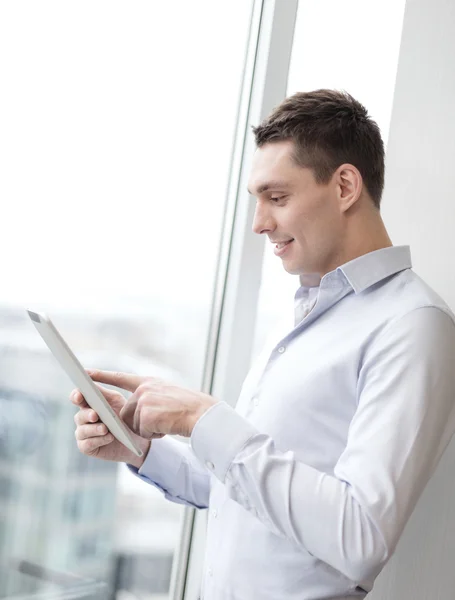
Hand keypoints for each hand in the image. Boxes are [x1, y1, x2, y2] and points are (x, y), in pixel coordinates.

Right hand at [70, 383, 161, 468]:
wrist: (135, 438)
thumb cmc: (124, 416)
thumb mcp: (115, 400)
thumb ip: (102, 392)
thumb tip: (89, 377)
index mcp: (89, 404)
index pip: (77, 398)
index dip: (76, 396)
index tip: (79, 396)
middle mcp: (83, 419)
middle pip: (79, 415)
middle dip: (87, 415)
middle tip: (95, 415)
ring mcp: (84, 434)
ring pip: (82, 430)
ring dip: (94, 429)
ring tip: (105, 428)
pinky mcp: (87, 447)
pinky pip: (87, 444)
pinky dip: (98, 440)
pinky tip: (109, 437)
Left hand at [86, 369, 217, 438]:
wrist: (201, 414)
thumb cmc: (189, 407)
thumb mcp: (168, 394)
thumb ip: (149, 396)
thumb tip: (135, 410)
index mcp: (148, 381)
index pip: (120, 378)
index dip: (102, 376)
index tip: (85, 374)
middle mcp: (143, 388)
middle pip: (127, 412)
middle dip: (140, 421)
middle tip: (162, 419)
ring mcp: (143, 401)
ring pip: (133, 424)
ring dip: (148, 428)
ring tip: (166, 421)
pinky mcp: (145, 414)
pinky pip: (141, 432)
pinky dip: (153, 434)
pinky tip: (166, 426)